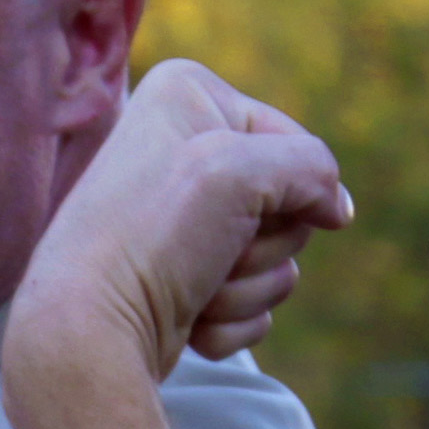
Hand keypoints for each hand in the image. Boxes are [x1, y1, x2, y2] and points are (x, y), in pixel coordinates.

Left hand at [11, 59, 354, 379]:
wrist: (89, 332)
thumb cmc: (153, 236)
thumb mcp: (241, 171)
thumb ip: (313, 170)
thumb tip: (338, 210)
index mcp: (186, 96)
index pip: (295, 144)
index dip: (291, 186)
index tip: (240, 204)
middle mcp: (182, 151)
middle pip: (289, 206)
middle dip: (261, 245)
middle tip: (208, 250)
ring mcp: (184, 225)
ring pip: (277, 262)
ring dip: (246, 288)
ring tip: (192, 289)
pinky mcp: (185, 285)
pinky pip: (253, 303)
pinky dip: (231, 321)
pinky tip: (185, 320)